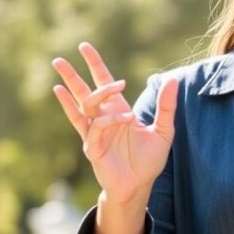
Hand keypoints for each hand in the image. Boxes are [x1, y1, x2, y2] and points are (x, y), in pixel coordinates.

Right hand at [52, 42, 177, 205]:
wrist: (140, 186)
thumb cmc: (149, 160)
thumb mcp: (164, 130)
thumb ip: (167, 106)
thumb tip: (173, 80)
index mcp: (118, 111)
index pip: (103, 83)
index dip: (95, 65)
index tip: (84, 47)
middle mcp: (104, 119)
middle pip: (84, 92)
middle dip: (72, 76)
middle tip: (59, 60)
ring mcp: (96, 133)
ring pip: (83, 107)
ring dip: (79, 93)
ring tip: (64, 81)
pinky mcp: (93, 147)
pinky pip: (96, 128)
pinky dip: (108, 120)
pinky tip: (121, 116)